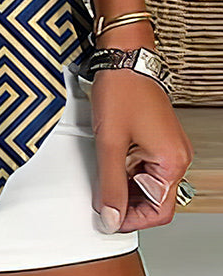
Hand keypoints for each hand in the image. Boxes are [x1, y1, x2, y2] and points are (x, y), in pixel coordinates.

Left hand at [90, 67, 193, 232]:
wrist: (123, 55)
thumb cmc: (122, 89)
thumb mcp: (110, 143)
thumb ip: (109, 185)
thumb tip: (110, 217)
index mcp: (172, 161)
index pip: (158, 211)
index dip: (130, 219)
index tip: (107, 218)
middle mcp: (175, 156)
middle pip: (153, 198)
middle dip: (126, 201)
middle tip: (99, 197)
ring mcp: (166, 145)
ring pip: (146, 181)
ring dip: (124, 184)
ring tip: (101, 173)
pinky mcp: (156, 136)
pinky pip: (143, 164)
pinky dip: (126, 168)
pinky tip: (108, 159)